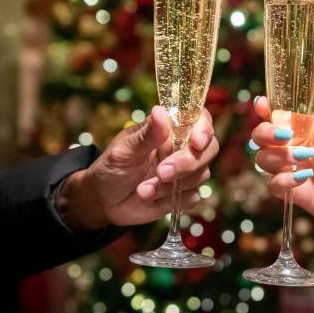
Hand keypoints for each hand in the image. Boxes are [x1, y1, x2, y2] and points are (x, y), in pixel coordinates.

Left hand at [58, 106, 218, 231]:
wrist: (104, 201)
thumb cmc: (111, 168)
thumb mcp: (123, 150)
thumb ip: (146, 135)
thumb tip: (160, 112)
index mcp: (169, 130)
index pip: (200, 120)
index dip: (204, 129)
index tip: (196, 143)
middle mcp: (182, 148)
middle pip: (209, 149)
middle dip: (188, 163)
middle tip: (161, 173)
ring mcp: (186, 173)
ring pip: (201, 175)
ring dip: (171, 186)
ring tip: (142, 190)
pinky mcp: (184, 195)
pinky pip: (193, 197)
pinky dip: (171, 200)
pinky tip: (149, 199)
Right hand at [250, 97, 313, 261]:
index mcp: (305, 132)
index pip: (280, 118)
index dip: (266, 109)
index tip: (261, 104)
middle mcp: (292, 149)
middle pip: (262, 137)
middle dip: (266, 133)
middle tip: (284, 136)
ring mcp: (289, 170)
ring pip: (263, 159)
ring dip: (279, 156)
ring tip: (303, 157)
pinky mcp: (291, 191)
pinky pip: (273, 184)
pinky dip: (284, 179)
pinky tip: (304, 177)